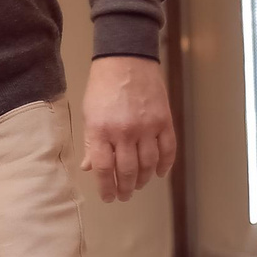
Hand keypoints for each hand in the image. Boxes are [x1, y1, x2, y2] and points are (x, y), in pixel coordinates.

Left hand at [79, 54, 175, 202]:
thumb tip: (90, 167)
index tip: (109, 197)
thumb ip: (91, 142)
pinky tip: (160, 173)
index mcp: (100, 130)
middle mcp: (124, 132)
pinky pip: (168, 150)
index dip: (106, 188)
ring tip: (140, 185)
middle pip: (127, 171)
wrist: (127, 59)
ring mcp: (146, 127)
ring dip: (145, 179)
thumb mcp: (89, 114)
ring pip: (149, 164)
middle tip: (125, 196)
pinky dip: (165, 165)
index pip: (104, 169)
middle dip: (126, 188)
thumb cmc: (103, 86)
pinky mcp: (164, 120)